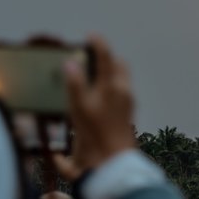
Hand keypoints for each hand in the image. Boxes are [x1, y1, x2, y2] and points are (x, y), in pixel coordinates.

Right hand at [52, 37, 136, 180]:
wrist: (114, 162)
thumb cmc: (95, 135)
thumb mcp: (79, 108)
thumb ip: (75, 84)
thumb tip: (71, 63)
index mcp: (113, 87)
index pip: (107, 58)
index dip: (99, 45)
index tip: (91, 36)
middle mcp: (124, 92)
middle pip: (119, 66)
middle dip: (107, 59)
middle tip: (90, 57)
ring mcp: (127, 103)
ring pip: (121, 79)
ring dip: (109, 72)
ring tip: (89, 76)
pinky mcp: (127, 114)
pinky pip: (120, 92)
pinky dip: (110, 86)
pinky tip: (95, 96)